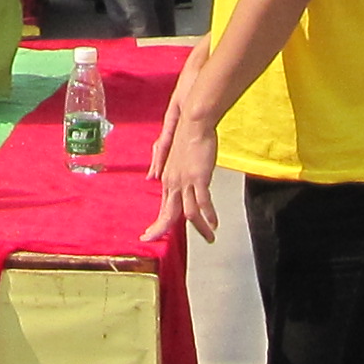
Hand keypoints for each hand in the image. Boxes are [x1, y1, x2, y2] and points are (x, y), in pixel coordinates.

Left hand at [142, 105, 220, 243]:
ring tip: (210, 238)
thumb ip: (161, 166)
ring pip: (189, 214)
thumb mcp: (171, 153)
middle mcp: (173, 182)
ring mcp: (185, 181)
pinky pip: (203, 203)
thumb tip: (151, 176)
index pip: (162, 207)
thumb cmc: (186, 133)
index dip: (157, 224)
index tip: (149, 235)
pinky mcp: (199, 177)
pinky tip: (215, 224)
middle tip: (156, 242)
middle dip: (161, 231)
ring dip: (200, 228)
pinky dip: (209, 215)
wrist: (194, 121)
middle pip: (168, 214)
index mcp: (167, 178)